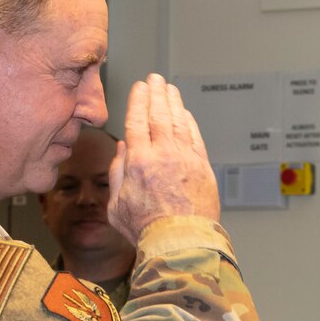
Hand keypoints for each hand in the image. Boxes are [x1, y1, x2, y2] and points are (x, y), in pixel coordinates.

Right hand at [108, 73, 218, 241]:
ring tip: (169, 88)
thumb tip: (122, 149)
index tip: (139, 87)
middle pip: (159, 115)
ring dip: (174, 102)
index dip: (138, 100)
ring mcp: (186, 159)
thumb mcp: (116, 205)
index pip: (137, 121)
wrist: (181, 242)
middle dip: (156, 93)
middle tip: (155, 78)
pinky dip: (189, 122)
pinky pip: (195, 137)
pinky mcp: (203, 168)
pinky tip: (185, 113)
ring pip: (179, 122)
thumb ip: (117, 173)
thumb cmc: (146, 229)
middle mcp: (164, 155)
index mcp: (139, 162)